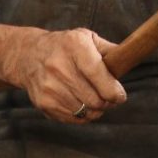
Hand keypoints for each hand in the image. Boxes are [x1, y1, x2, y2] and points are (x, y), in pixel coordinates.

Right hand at [0, 25, 127, 122]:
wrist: (28, 56)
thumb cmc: (65, 47)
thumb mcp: (87, 38)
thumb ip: (110, 51)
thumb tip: (130, 61)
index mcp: (75, 45)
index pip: (100, 76)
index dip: (115, 91)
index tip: (119, 95)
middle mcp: (59, 66)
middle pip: (95, 99)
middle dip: (107, 102)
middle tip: (108, 97)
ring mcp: (50, 86)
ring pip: (86, 112)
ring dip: (95, 110)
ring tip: (94, 99)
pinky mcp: (43, 102)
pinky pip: (73, 118)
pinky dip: (82, 115)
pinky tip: (80, 102)